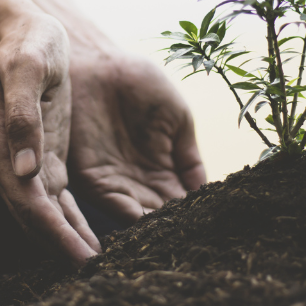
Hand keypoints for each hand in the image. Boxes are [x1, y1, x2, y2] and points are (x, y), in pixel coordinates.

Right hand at [0, 9, 100, 265]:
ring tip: (96, 261)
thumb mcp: (27, 71)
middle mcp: (3, 163)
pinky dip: (69, 221)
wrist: (20, 31)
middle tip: (95, 270)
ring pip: (43, 214)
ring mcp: (21, 164)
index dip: (55, 232)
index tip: (81, 255)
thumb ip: (24, 119)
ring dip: (66, 239)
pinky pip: (54, 200)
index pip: (28, 202)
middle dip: (62, 246)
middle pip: (33, 217)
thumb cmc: (26, 46)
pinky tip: (89, 237)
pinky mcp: (40, 158)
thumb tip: (24, 171)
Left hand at [67, 48, 206, 224]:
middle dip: (176, 229)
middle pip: (161, 214)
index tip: (213, 228)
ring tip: (174, 238)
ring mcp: (116, 181)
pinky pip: (114, 204)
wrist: (99, 64)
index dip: (195, 214)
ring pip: (140, 216)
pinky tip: (149, 224)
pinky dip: (132, 218)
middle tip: (194, 241)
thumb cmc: (141, 84)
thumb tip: (206, 193)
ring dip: (155, 229)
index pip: (181, 201)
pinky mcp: (93, 178)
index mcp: (162, 168)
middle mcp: (139, 180)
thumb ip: (190, 157)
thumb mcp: (178, 119)